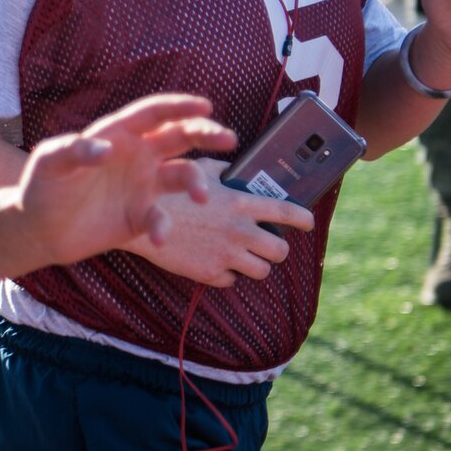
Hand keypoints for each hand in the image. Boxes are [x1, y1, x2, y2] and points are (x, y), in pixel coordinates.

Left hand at [17, 93, 234, 266]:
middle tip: (229, 139)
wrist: (40, 228)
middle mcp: (137, 154)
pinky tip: (158, 238)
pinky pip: (162, 217)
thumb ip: (75, 150)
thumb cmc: (42, 186)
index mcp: (119, 133)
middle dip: (206, 134)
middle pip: (180, 136)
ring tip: (199, 196)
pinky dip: (164, 226)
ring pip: (182, 175)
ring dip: (196, 183)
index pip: (155, 113)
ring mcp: (143, 185)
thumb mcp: (50, 161)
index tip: (205, 107)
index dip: (180, 106)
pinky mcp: (141, 215)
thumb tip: (107, 149)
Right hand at [124, 158, 314, 286]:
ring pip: (262, 270)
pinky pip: (231, 280)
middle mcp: (239, 231)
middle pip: (280, 250)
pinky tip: (213, 259)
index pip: (286, 213)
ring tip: (241, 254)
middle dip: (277, 248)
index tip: (309, 223)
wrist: (142, 221)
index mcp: (241, 204)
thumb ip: (225, 173)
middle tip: (266, 243)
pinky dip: (226, 273)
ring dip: (255, 263)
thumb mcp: (200, 171)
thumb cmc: (169, 189)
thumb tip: (238, 170)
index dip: (303, 219)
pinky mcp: (210, 273)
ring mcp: (226, 255)